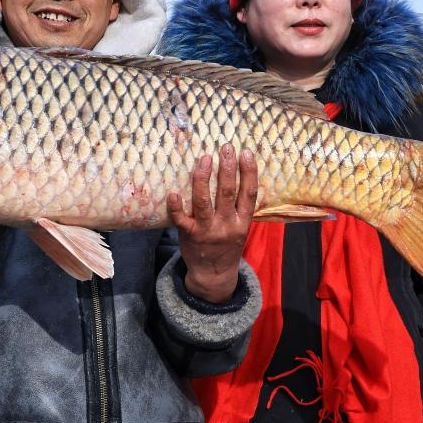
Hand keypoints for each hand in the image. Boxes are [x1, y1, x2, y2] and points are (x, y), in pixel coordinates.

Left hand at [167, 144, 257, 302]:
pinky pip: (181, 219)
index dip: (249, 172)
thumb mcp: (241, 228)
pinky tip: (173, 193)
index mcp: (243, 222)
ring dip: (204, 178)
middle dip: (227, 168)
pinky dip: (176, 206)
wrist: (214, 274)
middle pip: (228, 193)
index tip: (246, 153)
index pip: (249, 193)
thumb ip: (240, 207)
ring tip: (204, 158)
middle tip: (225, 147)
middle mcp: (227, 225)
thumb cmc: (227, 244)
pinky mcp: (189, 235)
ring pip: (204, 201)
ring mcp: (208, 230)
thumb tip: (240, 174)